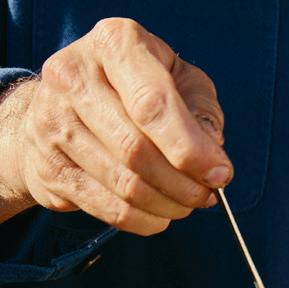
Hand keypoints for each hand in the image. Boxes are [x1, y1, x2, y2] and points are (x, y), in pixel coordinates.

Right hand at [0, 18, 232, 233]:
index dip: (191, 149)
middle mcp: (74, 77)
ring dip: (166, 206)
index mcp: (113, 44)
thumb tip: (213, 162)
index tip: (219, 175)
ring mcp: (53, 123)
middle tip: (205, 197)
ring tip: (185, 205)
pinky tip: (159, 215)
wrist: (63, 104)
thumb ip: (200, 112)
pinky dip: (143, 221)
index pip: (153, 105)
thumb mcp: (176, 79)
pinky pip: (107, 209)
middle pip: (137, 150)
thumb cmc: (132, 89)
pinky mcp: (49, 167)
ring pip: (124, 185)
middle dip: (182, 184)